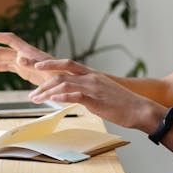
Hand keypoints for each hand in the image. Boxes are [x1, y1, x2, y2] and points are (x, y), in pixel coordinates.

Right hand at [0, 32, 62, 85]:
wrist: (70, 83)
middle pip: (2, 51)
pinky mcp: (27, 71)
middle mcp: (26, 55)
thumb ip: (34, 64)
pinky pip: (9, 67)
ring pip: (3, 59)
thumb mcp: (48, 72)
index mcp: (29, 52)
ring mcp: (25, 63)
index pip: (10, 40)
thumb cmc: (62, 77)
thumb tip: (18, 57)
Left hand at [28, 59, 163, 131]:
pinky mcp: (96, 100)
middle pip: (61, 75)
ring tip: (36, 100)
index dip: (51, 64)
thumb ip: (89, 91)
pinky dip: (62, 97)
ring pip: (64, 84)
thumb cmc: (123, 104)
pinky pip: (75, 96)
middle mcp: (91, 78)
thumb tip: (77, 97)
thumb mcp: (103, 92)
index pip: (68, 64)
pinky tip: (53, 100)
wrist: (140, 109)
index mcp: (93, 75)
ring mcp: (93, 88)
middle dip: (43, 84)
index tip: (37, 66)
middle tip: (32, 95)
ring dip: (47, 92)